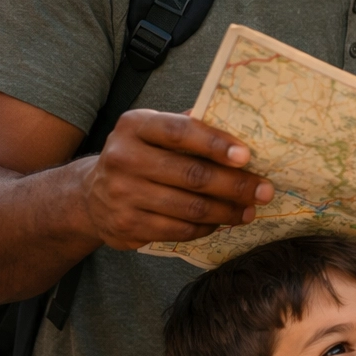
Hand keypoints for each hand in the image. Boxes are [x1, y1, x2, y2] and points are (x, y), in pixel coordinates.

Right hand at [81, 110, 272, 248]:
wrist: (91, 195)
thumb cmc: (141, 155)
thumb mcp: (155, 131)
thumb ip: (190, 126)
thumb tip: (240, 125)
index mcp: (134, 126)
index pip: (180, 132)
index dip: (216, 144)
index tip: (246, 156)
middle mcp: (123, 159)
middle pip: (191, 175)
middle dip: (235, 185)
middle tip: (264, 191)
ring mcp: (121, 196)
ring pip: (189, 208)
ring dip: (227, 211)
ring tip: (250, 210)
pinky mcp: (126, 226)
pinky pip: (178, 230)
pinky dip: (206, 227)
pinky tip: (221, 222)